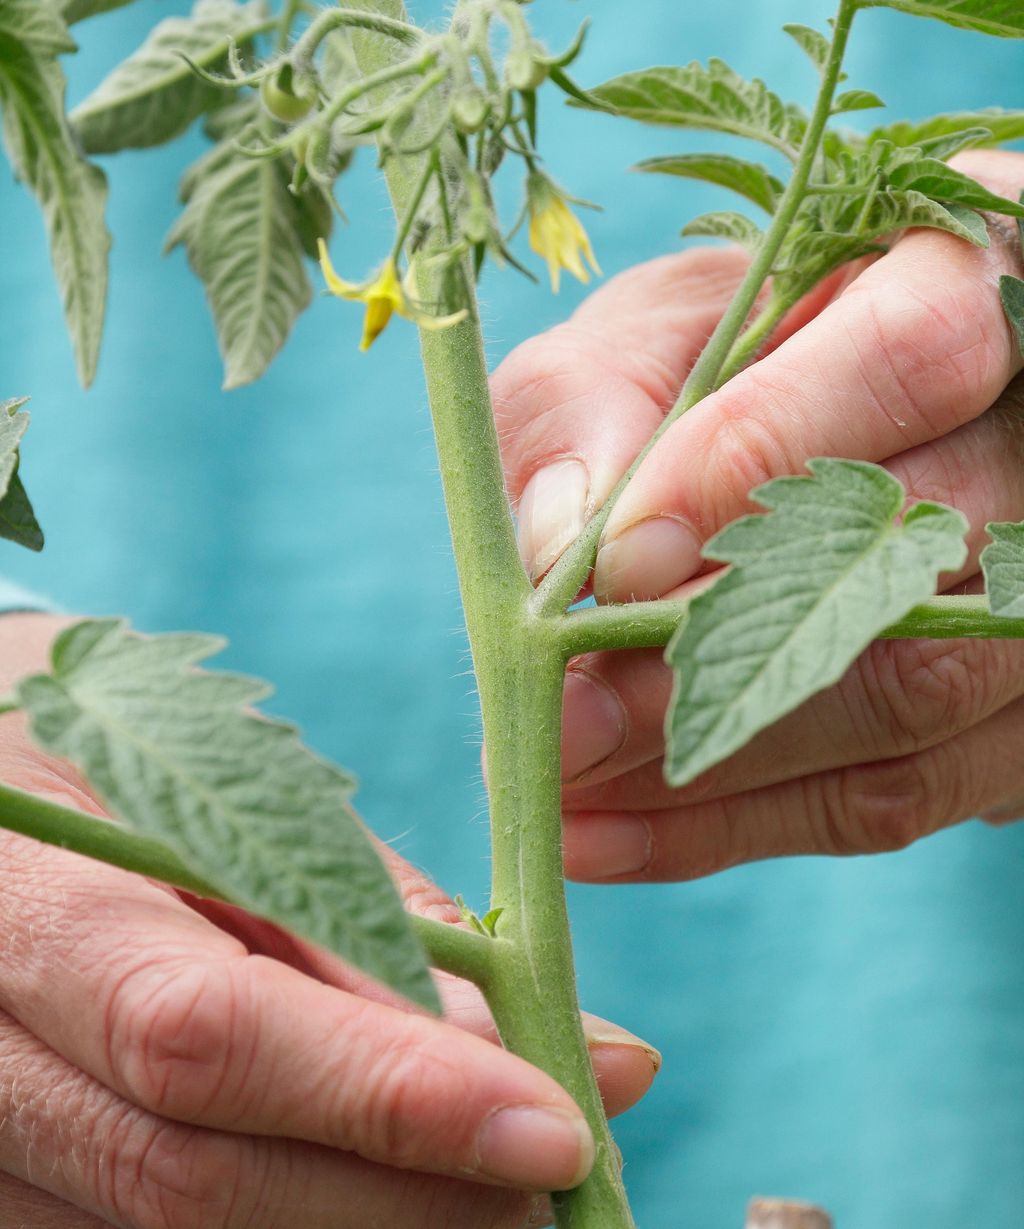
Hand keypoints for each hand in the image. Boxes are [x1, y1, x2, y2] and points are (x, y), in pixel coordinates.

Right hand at [0, 614, 657, 1228]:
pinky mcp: (7, 1191)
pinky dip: (292, 1226)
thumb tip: (545, 1042)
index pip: (206, 1035)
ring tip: (500, 1192)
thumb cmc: (114, 747)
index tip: (556, 1128)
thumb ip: (367, 916)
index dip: (388, 1096)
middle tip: (556, 1181)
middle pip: (193, 1177)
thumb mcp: (229, 784)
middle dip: (404, 1197)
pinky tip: (391, 1194)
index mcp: (30, 905)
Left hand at [494, 149, 1023, 882]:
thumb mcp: (647, 333)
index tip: (618, 557)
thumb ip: (598, 407)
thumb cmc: (725, 352)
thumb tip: (571, 553)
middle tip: (562, 722)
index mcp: (975, 276)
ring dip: (720, 767)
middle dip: (720, 654)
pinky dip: (738, 825)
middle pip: (920, 559)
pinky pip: (901, 795)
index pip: (914, 354)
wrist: (823, 414)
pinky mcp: (1014, 712)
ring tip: (561, 789)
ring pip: (921, 696)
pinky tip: (609, 833)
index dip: (762, 456)